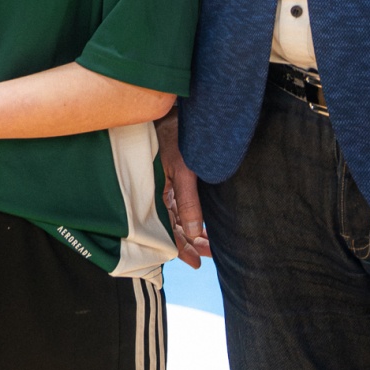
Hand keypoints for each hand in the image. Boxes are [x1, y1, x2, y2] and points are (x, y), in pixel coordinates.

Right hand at [157, 113, 211, 267]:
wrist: (167, 107)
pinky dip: (188, 215)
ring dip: (192, 230)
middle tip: (210, 254)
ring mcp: (165, 184)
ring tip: (208, 242)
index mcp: (158, 195)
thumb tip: (193, 232)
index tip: (198, 262)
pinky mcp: (172, 174)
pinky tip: (198, 220)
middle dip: (192, 242)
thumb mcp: (183, 170)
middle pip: (175, 226)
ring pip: (177, 216)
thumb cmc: (174, 136)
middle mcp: (160, 192)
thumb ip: (188, 201)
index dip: (183, 249)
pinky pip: (178, 202)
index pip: (170, 231)